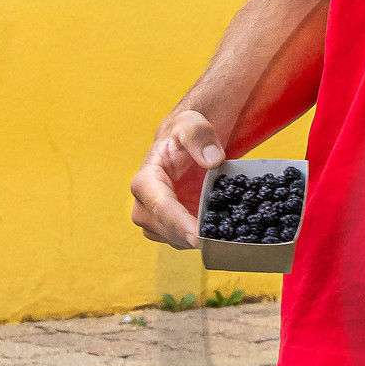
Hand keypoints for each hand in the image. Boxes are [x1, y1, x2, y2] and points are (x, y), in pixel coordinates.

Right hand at [130, 111, 224, 249]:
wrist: (186, 144)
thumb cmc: (185, 132)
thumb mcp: (193, 125)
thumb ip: (200, 137)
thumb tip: (213, 161)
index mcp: (146, 179)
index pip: (159, 205)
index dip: (178, 223)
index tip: (197, 237)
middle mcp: (145, 202)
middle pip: (162, 228)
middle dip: (188, 236)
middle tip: (218, 240)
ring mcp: (156, 217)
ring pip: (171, 239)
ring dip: (193, 241)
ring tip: (220, 235)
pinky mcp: (171, 225)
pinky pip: (182, 241)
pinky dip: (198, 240)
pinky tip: (217, 233)